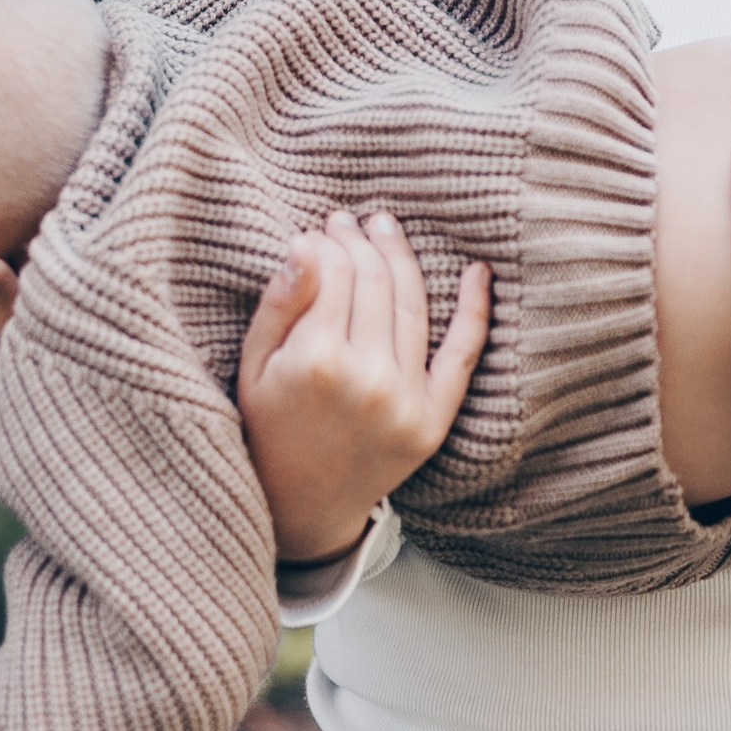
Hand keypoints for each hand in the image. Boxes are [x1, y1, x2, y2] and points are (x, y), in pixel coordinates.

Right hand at [238, 215, 491, 566]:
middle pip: (375, 282)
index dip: (328, 242)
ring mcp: (406, 401)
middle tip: (352, 221)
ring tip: (387, 231)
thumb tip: (307, 242)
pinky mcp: (434, 420)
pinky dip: (475, 310)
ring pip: (414, 306)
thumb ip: (279, 304)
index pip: (333, 273)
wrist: (300, 508)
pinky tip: (478, 272)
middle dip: (362, 242)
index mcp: (315, 362)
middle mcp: (367, 379)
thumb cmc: (267, 430)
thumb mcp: (252, 367)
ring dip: (402, 259)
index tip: (322, 228)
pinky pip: (463, 355)